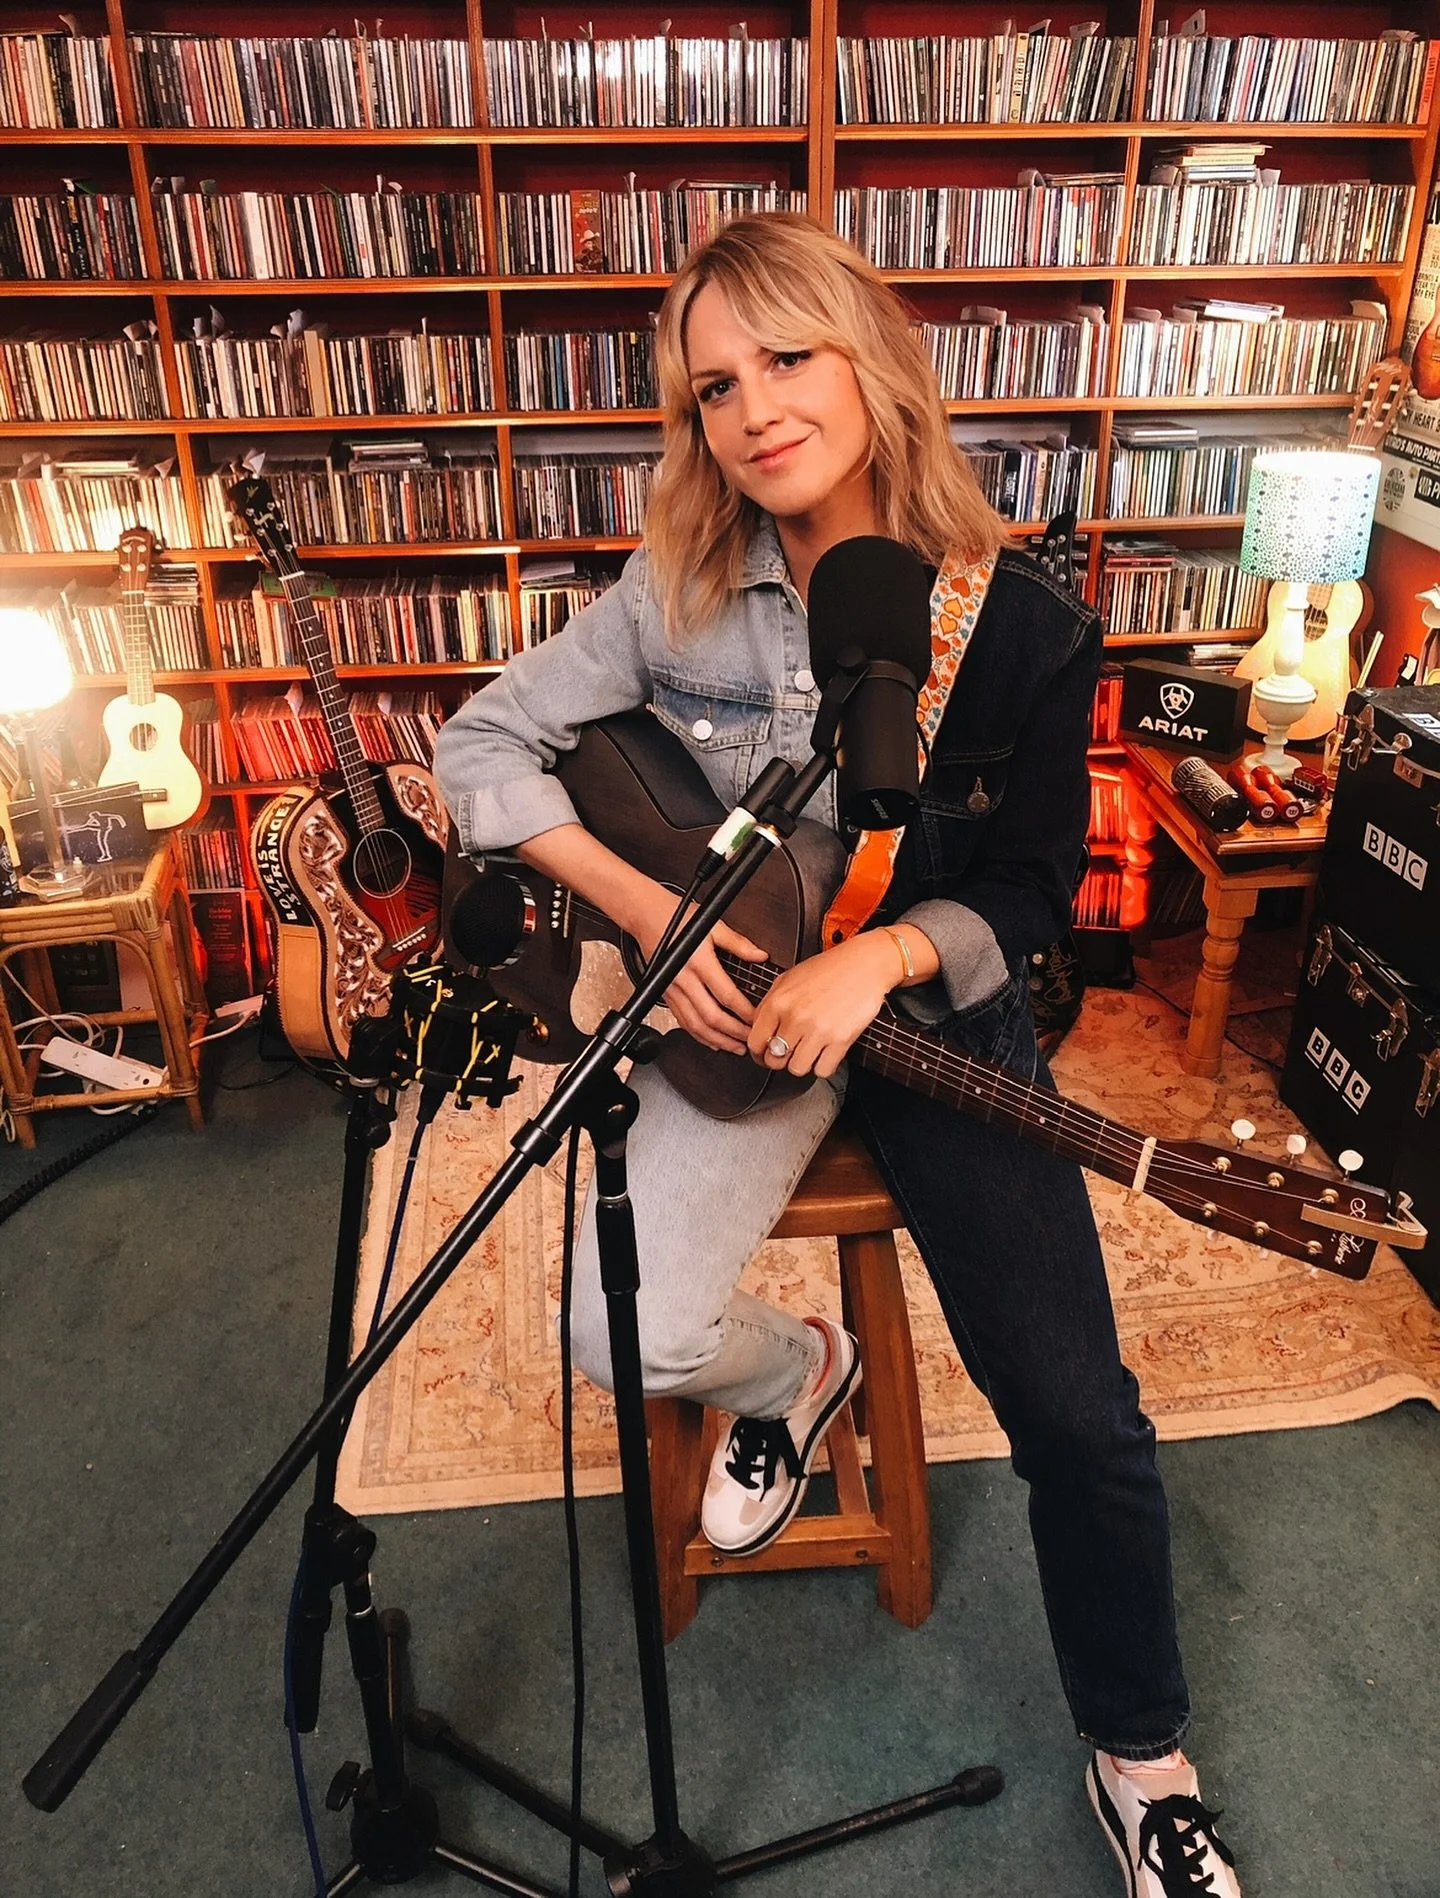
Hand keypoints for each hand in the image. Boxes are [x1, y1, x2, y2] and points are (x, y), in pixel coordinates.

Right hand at [624, 878, 767, 1054]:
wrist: (647, 917)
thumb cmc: (677, 918)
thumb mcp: (714, 926)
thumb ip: (738, 943)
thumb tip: (760, 955)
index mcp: (699, 963)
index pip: (727, 996)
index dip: (744, 1012)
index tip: (757, 1019)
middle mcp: (684, 980)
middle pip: (711, 1017)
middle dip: (733, 1033)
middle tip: (749, 1040)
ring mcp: (672, 990)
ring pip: (695, 1025)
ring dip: (716, 1040)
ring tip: (734, 1047)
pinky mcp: (665, 994)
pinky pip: (682, 1021)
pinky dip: (697, 1035)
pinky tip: (711, 1041)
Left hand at [746, 932, 897, 1079]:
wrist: (864, 965)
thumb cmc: (829, 969)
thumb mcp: (788, 978)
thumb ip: (769, 1003)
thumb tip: (757, 1027)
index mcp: (778, 1002)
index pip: (755, 1042)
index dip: (759, 1053)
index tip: (764, 1055)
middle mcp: (795, 1018)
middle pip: (774, 1060)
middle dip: (780, 1060)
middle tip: (788, 1054)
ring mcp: (818, 1030)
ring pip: (797, 1069)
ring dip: (802, 1063)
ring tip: (809, 1051)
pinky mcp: (840, 1040)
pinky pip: (822, 1070)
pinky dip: (823, 1066)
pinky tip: (825, 1053)